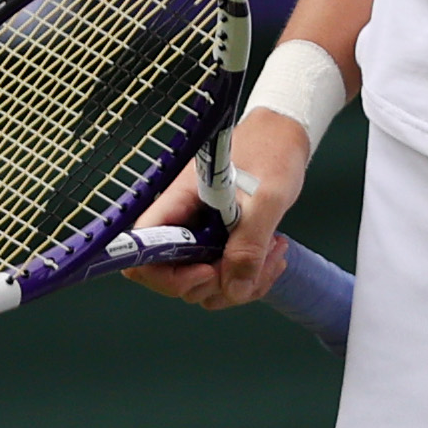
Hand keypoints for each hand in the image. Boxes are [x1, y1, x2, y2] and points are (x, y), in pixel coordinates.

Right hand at [121, 109, 304, 310]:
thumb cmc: (270, 154)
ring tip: (273, 252)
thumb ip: (248, 244)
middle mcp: (182, 223)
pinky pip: (225, 277)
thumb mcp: (266, 200)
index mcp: (177, 203)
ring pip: (204, 283)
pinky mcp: (220, 241)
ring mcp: (200, 234)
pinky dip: (251, 276)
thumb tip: (234, 290)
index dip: (167, 274)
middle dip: (218, 283)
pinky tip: (273, 254)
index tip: (208, 272)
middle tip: (256, 263)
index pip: (143, 250)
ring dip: (242, 282)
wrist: (284, 136)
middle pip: (175, 276)